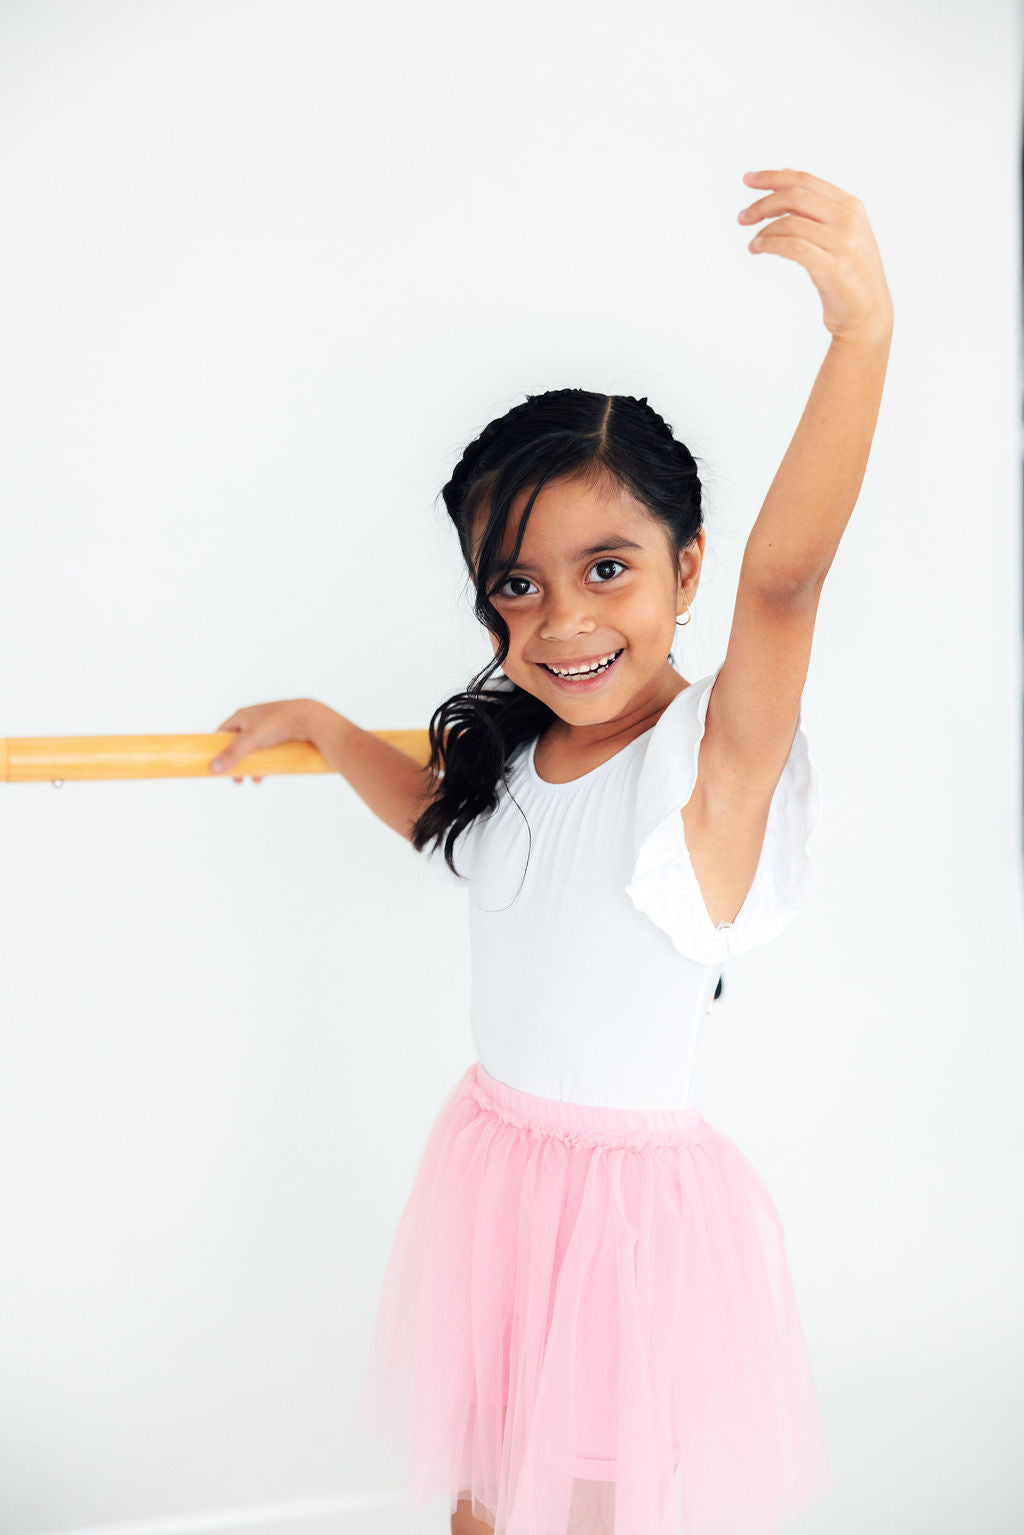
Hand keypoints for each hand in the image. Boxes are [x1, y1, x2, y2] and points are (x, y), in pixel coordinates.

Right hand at [209, 698, 314, 782]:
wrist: (310, 718)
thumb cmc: (278, 723)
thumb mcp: (251, 740)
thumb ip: (232, 754)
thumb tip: (213, 769)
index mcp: (241, 716)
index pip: (222, 733)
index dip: (217, 748)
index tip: (216, 765)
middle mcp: (253, 719)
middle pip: (238, 744)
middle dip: (236, 762)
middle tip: (237, 778)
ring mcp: (268, 727)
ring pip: (254, 749)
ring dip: (250, 765)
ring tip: (252, 779)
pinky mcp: (281, 734)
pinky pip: (268, 750)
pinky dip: (265, 762)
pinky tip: (266, 774)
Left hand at [738, 167, 892, 341]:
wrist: (868, 314)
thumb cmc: (849, 275)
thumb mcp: (838, 233)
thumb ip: (815, 206)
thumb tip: (785, 174)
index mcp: (850, 206)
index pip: (805, 181)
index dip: (773, 177)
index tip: (749, 180)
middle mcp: (848, 220)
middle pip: (795, 196)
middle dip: (763, 203)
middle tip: (742, 217)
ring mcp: (843, 243)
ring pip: (791, 222)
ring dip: (764, 230)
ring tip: (753, 243)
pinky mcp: (833, 267)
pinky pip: (792, 247)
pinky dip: (770, 245)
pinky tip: (759, 248)